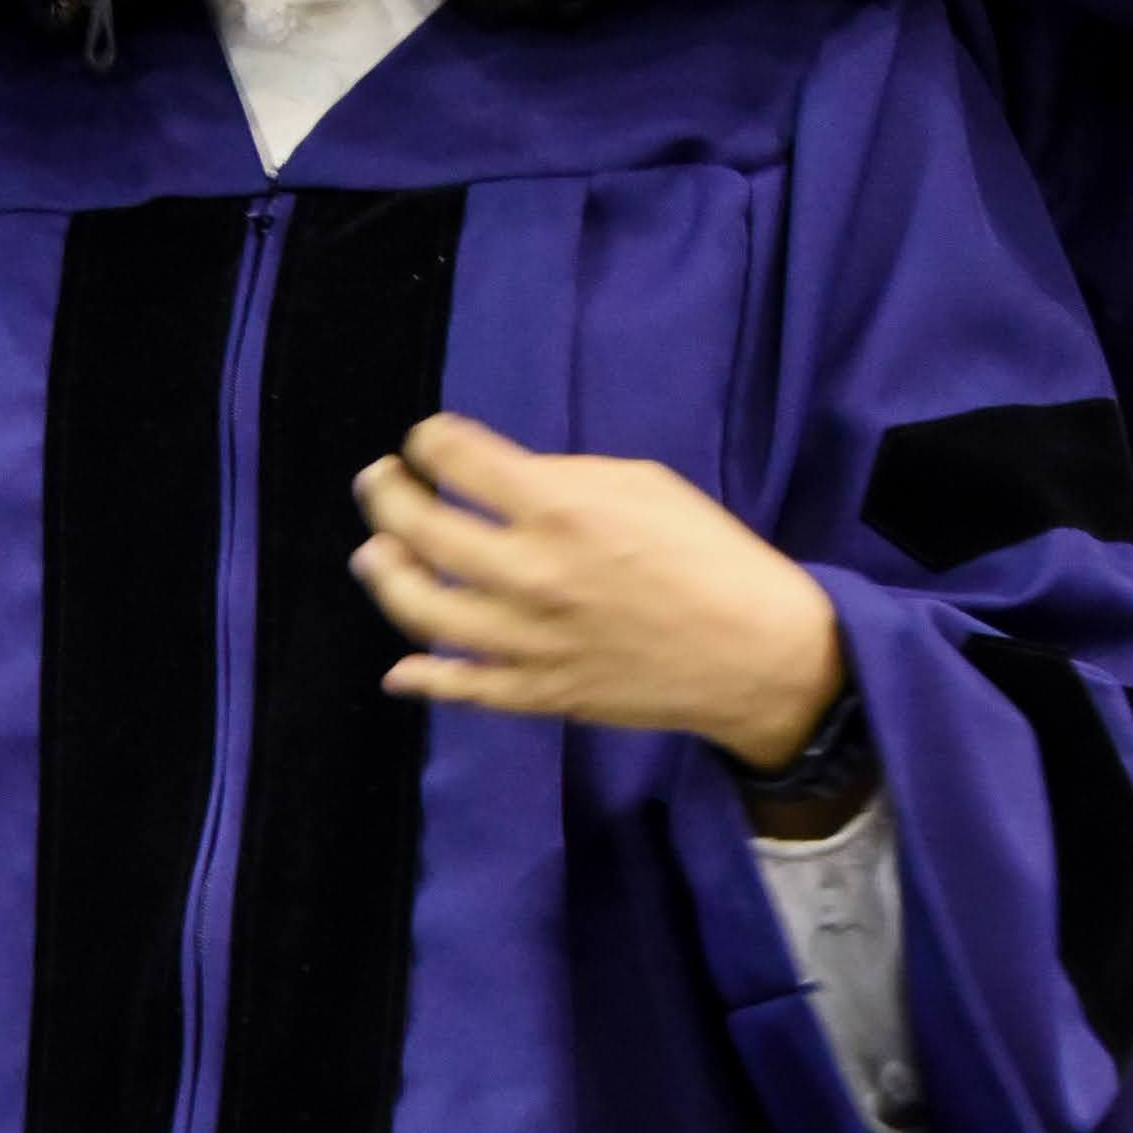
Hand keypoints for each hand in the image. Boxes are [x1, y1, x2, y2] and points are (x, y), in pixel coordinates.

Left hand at [350, 414, 841, 765]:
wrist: (757, 653)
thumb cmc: (710, 554)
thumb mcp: (644, 484)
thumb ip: (563, 479)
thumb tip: (499, 482)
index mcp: (561, 509)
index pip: (459, 460)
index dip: (431, 441)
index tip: (428, 440)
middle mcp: (532, 574)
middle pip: (422, 530)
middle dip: (387, 495)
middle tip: (379, 482)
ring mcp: (529, 640)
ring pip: (424, 611)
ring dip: (386, 577)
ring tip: (374, 554)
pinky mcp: (541, 692)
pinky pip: (465, 687)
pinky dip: (425, 679)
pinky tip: (400, 668)